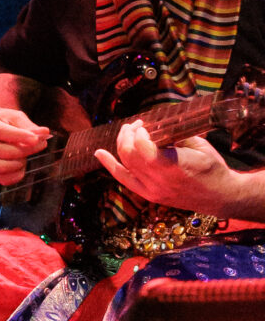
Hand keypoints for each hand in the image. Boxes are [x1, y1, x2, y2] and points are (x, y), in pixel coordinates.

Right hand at [0, 105, 53, 186]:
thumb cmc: (6, 122)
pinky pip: (5, 179)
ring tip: (24, 153)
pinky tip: (20, 163)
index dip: (20, 136)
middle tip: (40, 143)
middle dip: (28, 149)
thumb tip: (44, 133)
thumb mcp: (15, 118)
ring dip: (22, 161)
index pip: (1, 132)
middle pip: (6, 152)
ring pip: (5, 167)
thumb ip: (30, 126)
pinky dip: (18, 173)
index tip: (36, 139)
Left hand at [97, 120, 247, 214]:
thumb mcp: (198, 145)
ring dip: (122, 144)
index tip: (145, 124)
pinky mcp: (150, 195)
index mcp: (172, 165)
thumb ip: (174, 136)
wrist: (222, 196)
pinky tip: (99, 153)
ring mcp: (152, 189)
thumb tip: (155, 126)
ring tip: (126, 132)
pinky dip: (110, 165)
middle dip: (128, 134)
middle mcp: (158, 179)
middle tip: (135, 125)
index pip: (142, 146)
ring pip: (125, 164)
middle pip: (129, 153)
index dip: (139, 131)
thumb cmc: (213, 167)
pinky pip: (124, 179)